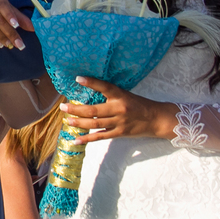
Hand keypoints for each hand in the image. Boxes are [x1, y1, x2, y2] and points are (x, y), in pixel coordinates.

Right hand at [0, 0, 31, 50]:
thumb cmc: (0, 11)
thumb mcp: (11, 12)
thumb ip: (21, 19)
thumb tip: (33, 28)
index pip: (3, 5)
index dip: (9, 15)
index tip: (16, 25)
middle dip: (9, 32)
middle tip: (18, 44)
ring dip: (1, 37)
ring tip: (9, 45)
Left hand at [58, 76, 178, 144]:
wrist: (156, 119)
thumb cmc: (139, 104)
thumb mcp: (126, 95)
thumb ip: (110, 95)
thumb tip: (89, 94)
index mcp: (121, 95)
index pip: (104, 87)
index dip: (92, 82)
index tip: (78, 78)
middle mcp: (119, 108)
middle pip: (94, 110)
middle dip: (76, 109)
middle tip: (63, 107)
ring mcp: (119, 122)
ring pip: (95, 124)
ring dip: (79, 123)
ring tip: (67, 120)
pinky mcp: (119, 133)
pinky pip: (100, 137)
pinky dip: (87, 139)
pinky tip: (76, 140)